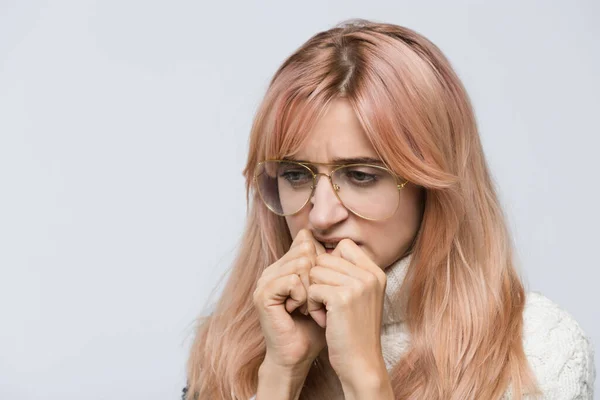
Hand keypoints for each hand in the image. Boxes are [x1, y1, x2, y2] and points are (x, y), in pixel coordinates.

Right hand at [253, 229, 326, 371]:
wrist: (298, 354)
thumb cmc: (314, 326)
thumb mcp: (325, 290)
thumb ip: (327, 267)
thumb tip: (337, 244)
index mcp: (284, 265)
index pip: (305, 241)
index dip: (320, 262)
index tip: (321, 287)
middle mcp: (272, 269)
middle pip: (305, 250)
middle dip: (317, 276)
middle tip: (313, 300)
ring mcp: (265, 280)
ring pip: (301, 264)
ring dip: (311, 288)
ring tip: (306, 306)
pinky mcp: (263, 294)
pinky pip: (292, 281)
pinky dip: (302, 297)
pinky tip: (298, 310)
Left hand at [307, 239, 389, 388]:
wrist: (361, 363)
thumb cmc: (354, 331)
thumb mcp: (359, 296)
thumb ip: (348, 272)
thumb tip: (323, 250)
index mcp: (376, 272)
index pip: (344, 246)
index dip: (330, 264)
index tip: (332, 287)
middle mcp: (370, 275)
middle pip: (325, 259)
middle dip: (319, 281)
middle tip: (328, 304)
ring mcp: (358, 285)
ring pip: (315, 272)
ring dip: (314, 293)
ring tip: (327, 313)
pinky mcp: (342, 298)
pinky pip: (312, 289)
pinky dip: (312, 306)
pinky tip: (324, 320)